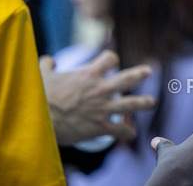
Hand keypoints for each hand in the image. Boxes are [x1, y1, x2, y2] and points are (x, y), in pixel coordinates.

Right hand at [39, 50, 155, 145]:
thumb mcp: (42, 75)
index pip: (109, 58)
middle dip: (139, 74)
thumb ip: (47, 65)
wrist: (41, 120)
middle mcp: (100, 89)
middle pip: (127, 78)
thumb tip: (49, 60)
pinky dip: (127, 132)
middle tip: (148, 71)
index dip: (111, 59)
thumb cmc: (41, 96)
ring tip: (151, 102)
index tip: (111, 62)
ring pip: (130, 104)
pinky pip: (119, 129)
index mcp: (89, 74)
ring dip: (143, 103)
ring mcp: (102, 108)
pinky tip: (131, 133)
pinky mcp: (100, 127)